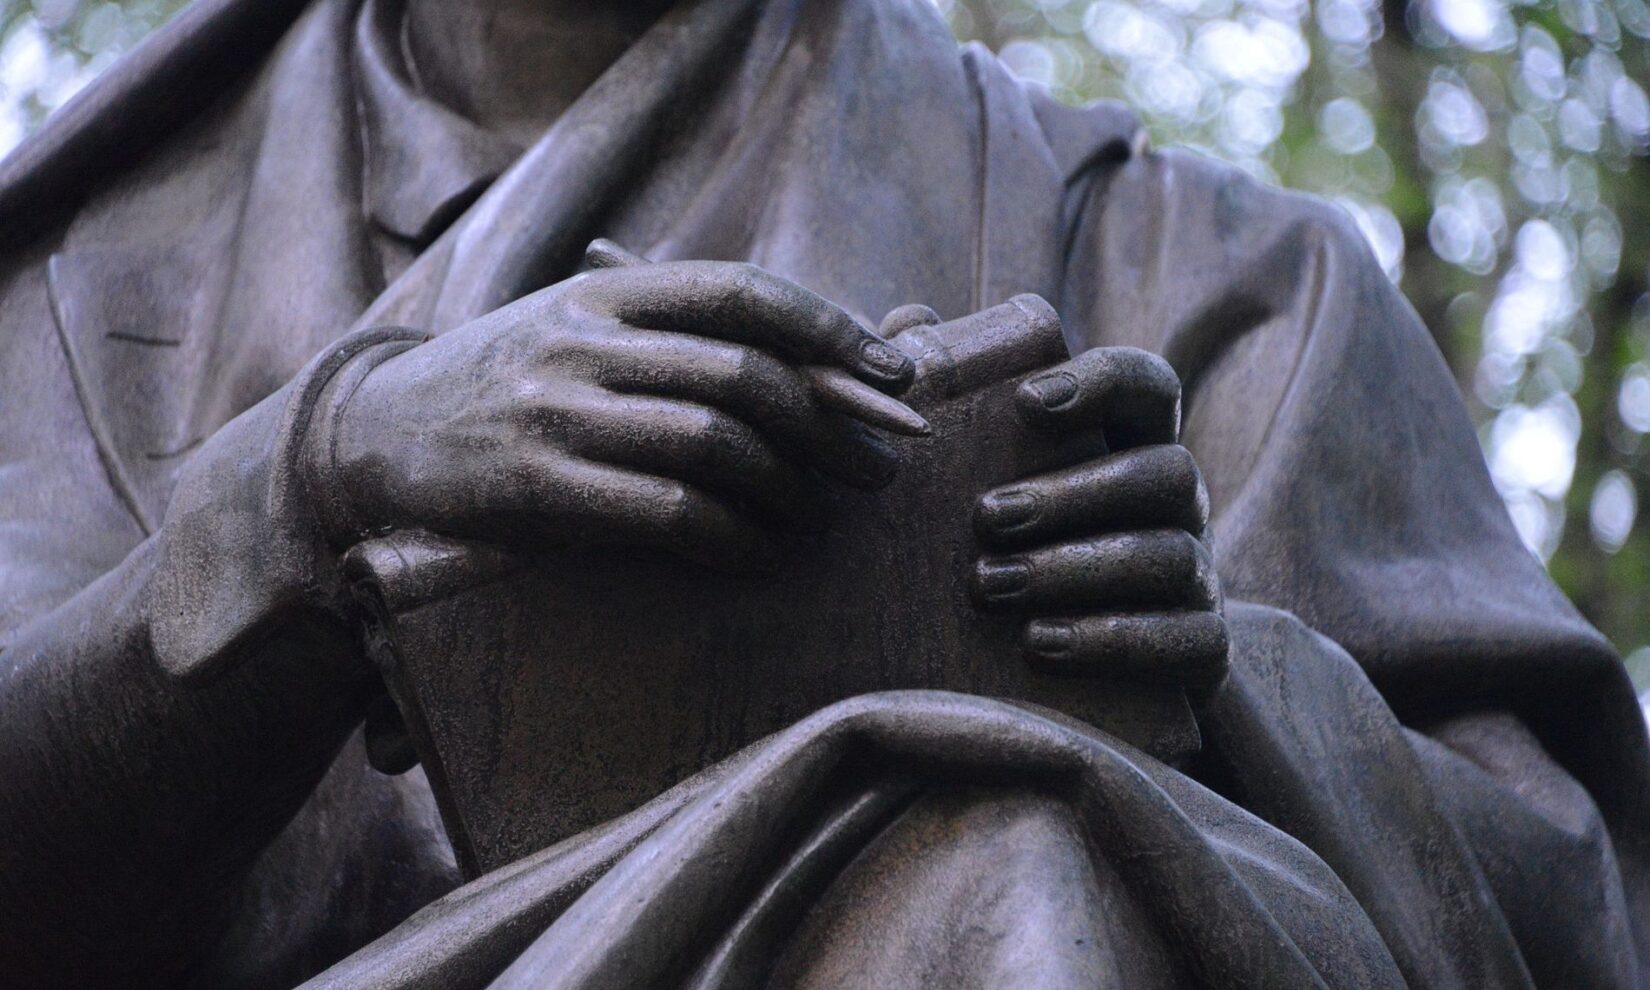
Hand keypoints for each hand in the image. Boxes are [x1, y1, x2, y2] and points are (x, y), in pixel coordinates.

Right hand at [320, 261, 917, 572]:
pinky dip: (734, 536)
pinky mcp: (538, 489)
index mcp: (606, 291)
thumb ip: (680, 333)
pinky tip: (761, 553)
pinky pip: (667, 511)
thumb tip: (820, 352)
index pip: (743, 291)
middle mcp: (583, 339)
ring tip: (823, 516)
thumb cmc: (509, 381)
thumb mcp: (580, 327)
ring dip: (791, 487)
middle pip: (744, 373)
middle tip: (877, 468)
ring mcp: (557, 413)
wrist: (375, 432)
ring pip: (714, 441)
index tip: (894, 374)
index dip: (831, 329)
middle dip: (831, 425)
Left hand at [970, 347, 1228, 691]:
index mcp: (1133, 445)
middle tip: (985, 517)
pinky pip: (1186, 641)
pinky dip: (1112, 640)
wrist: (1063, 669)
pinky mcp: (1202, 648)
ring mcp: (1198, 577)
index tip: (1028, 400)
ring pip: (1169, 557)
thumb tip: (911, 325)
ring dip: (1077, 568)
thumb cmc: (1013, 541)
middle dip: (1074, 492)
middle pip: (1162, 473)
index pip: (1147, 387)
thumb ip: (952, 396)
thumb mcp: (981, 471)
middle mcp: (1179, 505)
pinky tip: (1038, 643)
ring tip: (992, 585)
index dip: (1102, 382)